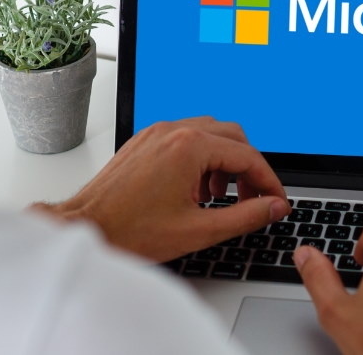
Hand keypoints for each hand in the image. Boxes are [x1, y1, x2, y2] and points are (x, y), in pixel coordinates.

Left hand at [34, 117, 289, 261]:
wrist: (86, 228)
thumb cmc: (130, 231)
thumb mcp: (200, 230)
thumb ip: (246, 216)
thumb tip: (274, 207)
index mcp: (189, 147)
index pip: (247, 156)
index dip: (268, 181)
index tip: (276, 201)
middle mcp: (173, 131)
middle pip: (232, 136)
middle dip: (248, 168)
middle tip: (253, 198)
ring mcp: (156, 133)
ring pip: (209, 134)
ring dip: (224, 162)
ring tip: (220, 198)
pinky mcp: (144, 141)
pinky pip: (185, 138)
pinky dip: (200, 159)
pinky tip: (195, 190)